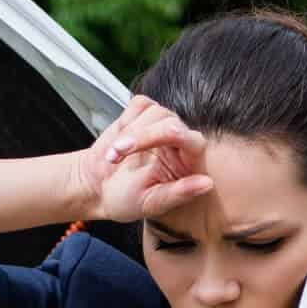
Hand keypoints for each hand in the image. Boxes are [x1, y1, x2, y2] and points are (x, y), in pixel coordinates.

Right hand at [69, 95, 213, 223]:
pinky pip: (139, 104)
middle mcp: (179, 141)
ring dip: (127, 131)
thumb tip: (208, 184)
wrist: (98, 189)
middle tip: (114, 156)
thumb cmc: (126, 200)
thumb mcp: (152, 203)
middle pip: (169, 122)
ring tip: (113, 156)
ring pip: (153, 111)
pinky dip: (125, 119)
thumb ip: (179, 193)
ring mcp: (163, 124)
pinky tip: (117, 139)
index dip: (163, 137)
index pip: (189, 139)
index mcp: (188, 163)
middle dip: (139, 137)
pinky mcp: (146, 115)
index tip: (133, 147)